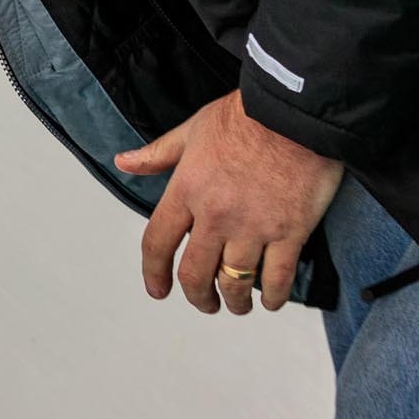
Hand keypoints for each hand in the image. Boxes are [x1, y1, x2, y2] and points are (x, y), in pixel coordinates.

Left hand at [114, 89, 342, 314]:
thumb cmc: (244, 116)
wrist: (295, 113)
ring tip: (237, 306)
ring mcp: (253, 227)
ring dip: (235, 301)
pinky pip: (279, 277)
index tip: (156, 290)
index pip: (157, 242)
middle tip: (204, 304)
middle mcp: (215, 215)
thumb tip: (124, 162)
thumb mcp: (192, 129)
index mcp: (186, 191)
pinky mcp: (291, 232)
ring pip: (236, 282)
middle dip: (197, 296)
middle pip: (195, 273)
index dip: (153, 272)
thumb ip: (158, 154)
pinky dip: (274, 296)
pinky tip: (272, 301)